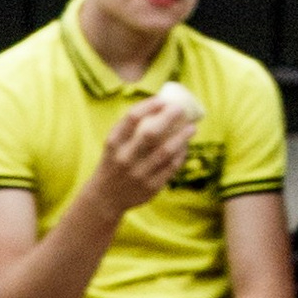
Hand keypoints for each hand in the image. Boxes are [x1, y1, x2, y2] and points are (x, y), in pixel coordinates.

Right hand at [96, 98, 193, 217]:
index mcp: (113, 143)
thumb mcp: (114, 144)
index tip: (163, 100)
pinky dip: (180, 155)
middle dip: (168, 118)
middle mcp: (124, 158)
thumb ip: (130, 128)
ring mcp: (138, 174)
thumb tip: (159, 105)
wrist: (105, 197)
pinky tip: (185, 146)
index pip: (132, 118)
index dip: (150, 105)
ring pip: (166, 152)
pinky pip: (171, 167)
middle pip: (151, 133)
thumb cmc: (115, 161)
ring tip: (192, 128)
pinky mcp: (151, 187)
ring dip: (182, 137)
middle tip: (181, 109)